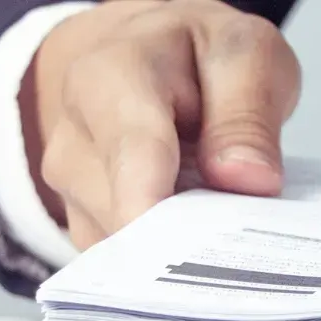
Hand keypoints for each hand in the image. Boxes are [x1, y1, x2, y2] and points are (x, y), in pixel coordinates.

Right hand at [24, 0, 300, 248]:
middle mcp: (73, 140)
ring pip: (129, 251)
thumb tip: (248, 182)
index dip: (165, 217)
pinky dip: (168, 257)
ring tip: (218, 204)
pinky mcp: (84, 227)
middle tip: (247, 218)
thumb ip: (248, 115)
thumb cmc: (195, 56)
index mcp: (109, 80)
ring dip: (183, 245)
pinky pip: (127, 264)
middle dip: (194, 232)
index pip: (134, 161)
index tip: (201, 253)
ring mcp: (71, 191)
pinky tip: (196, 225)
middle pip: (132, 220)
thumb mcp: (245, 55)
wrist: (147, 56)